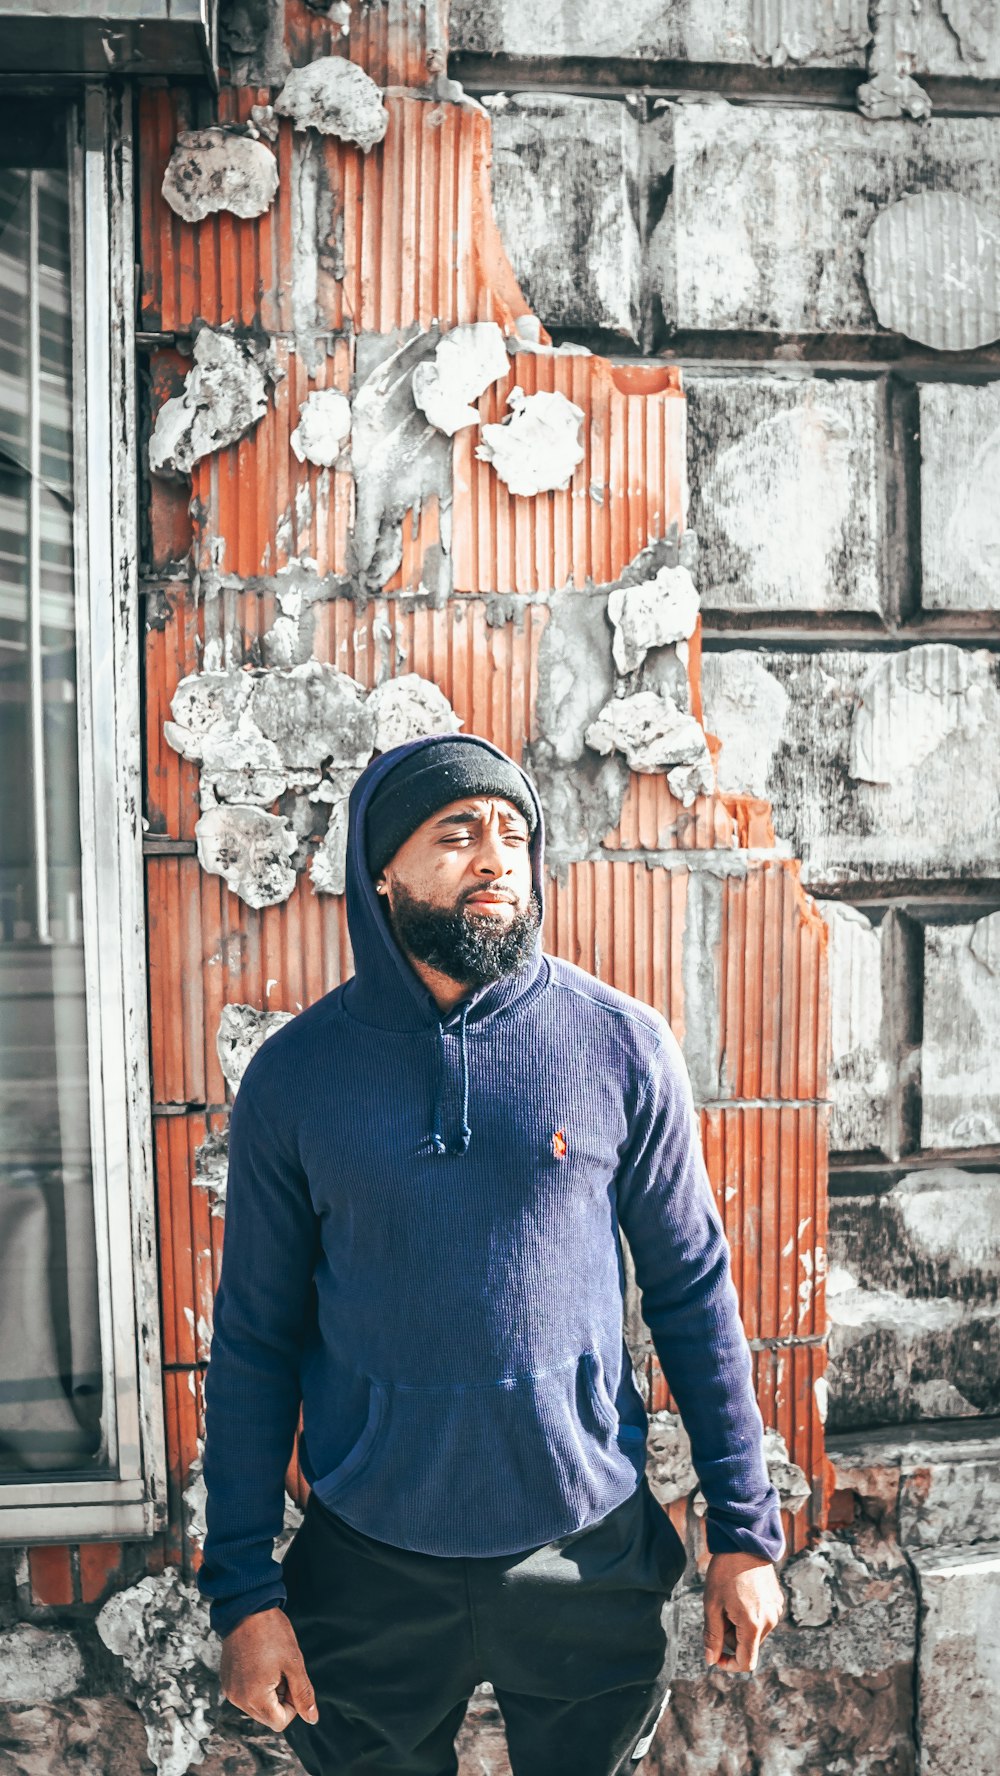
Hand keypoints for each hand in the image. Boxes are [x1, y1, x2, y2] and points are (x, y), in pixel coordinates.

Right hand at [220, 1606, 319, 1731]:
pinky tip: (259, 1661)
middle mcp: (237, 1699)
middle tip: (282, 1669)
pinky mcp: (226, 1679)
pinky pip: (245, 1693)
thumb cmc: (272, 1633)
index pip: (280, 1722)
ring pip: (257, 1705)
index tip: (291, 1679)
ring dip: (268, 1691)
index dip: (292, 1704)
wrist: (246, 1607)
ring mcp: (229, 1689)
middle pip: (267, 1716)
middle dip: (279, 1698)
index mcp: (254, 1698)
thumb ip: (303, 1694)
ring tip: (269, 1664)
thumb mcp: (294, 1663)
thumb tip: (312, 1719)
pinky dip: (256, 1684)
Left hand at [703, 1551, 783, 1674]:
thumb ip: (713, 1636)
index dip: (729, 1664)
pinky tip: (740, 1596)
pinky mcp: (777, 1601)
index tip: (716, 1655)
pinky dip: (749, 1616)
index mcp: (753, 1625)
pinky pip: (762, 1619)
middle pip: (749, 1647)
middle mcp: (769, 1621)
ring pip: (755, 1633)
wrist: (744, 1542)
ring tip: (729, 1603)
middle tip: (718, 1614)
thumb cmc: (724, 1573)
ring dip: (740, 1627)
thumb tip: (711, 1660)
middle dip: (731, 1639)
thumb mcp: (712, 1605)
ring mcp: (776, 1610)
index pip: (747, 1663)